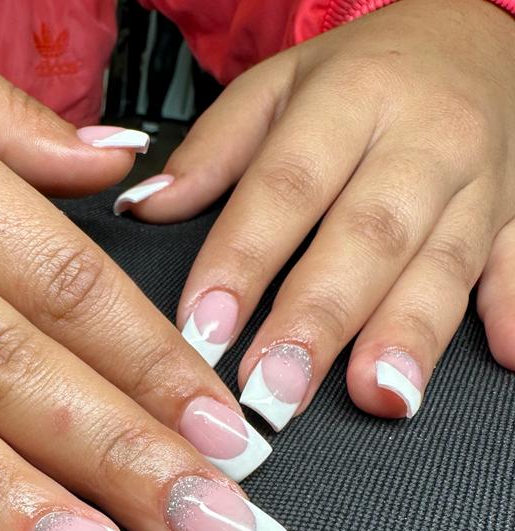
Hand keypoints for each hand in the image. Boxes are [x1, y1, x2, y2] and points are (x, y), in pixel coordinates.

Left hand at [120, 0, 514, 427]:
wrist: (478, 38)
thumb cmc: (368, 75)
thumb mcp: (281, 86)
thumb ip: (214, 150)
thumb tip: (146, 209)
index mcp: (352, 97)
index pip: (286, 187)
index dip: (242, 263)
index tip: (203, 330)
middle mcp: (422, 139)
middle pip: (367, 237)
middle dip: (318, 321)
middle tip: (274, 392)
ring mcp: (482, 182)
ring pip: (444, 263)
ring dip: (409, 335)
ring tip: (378, 397)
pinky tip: (507, 358)